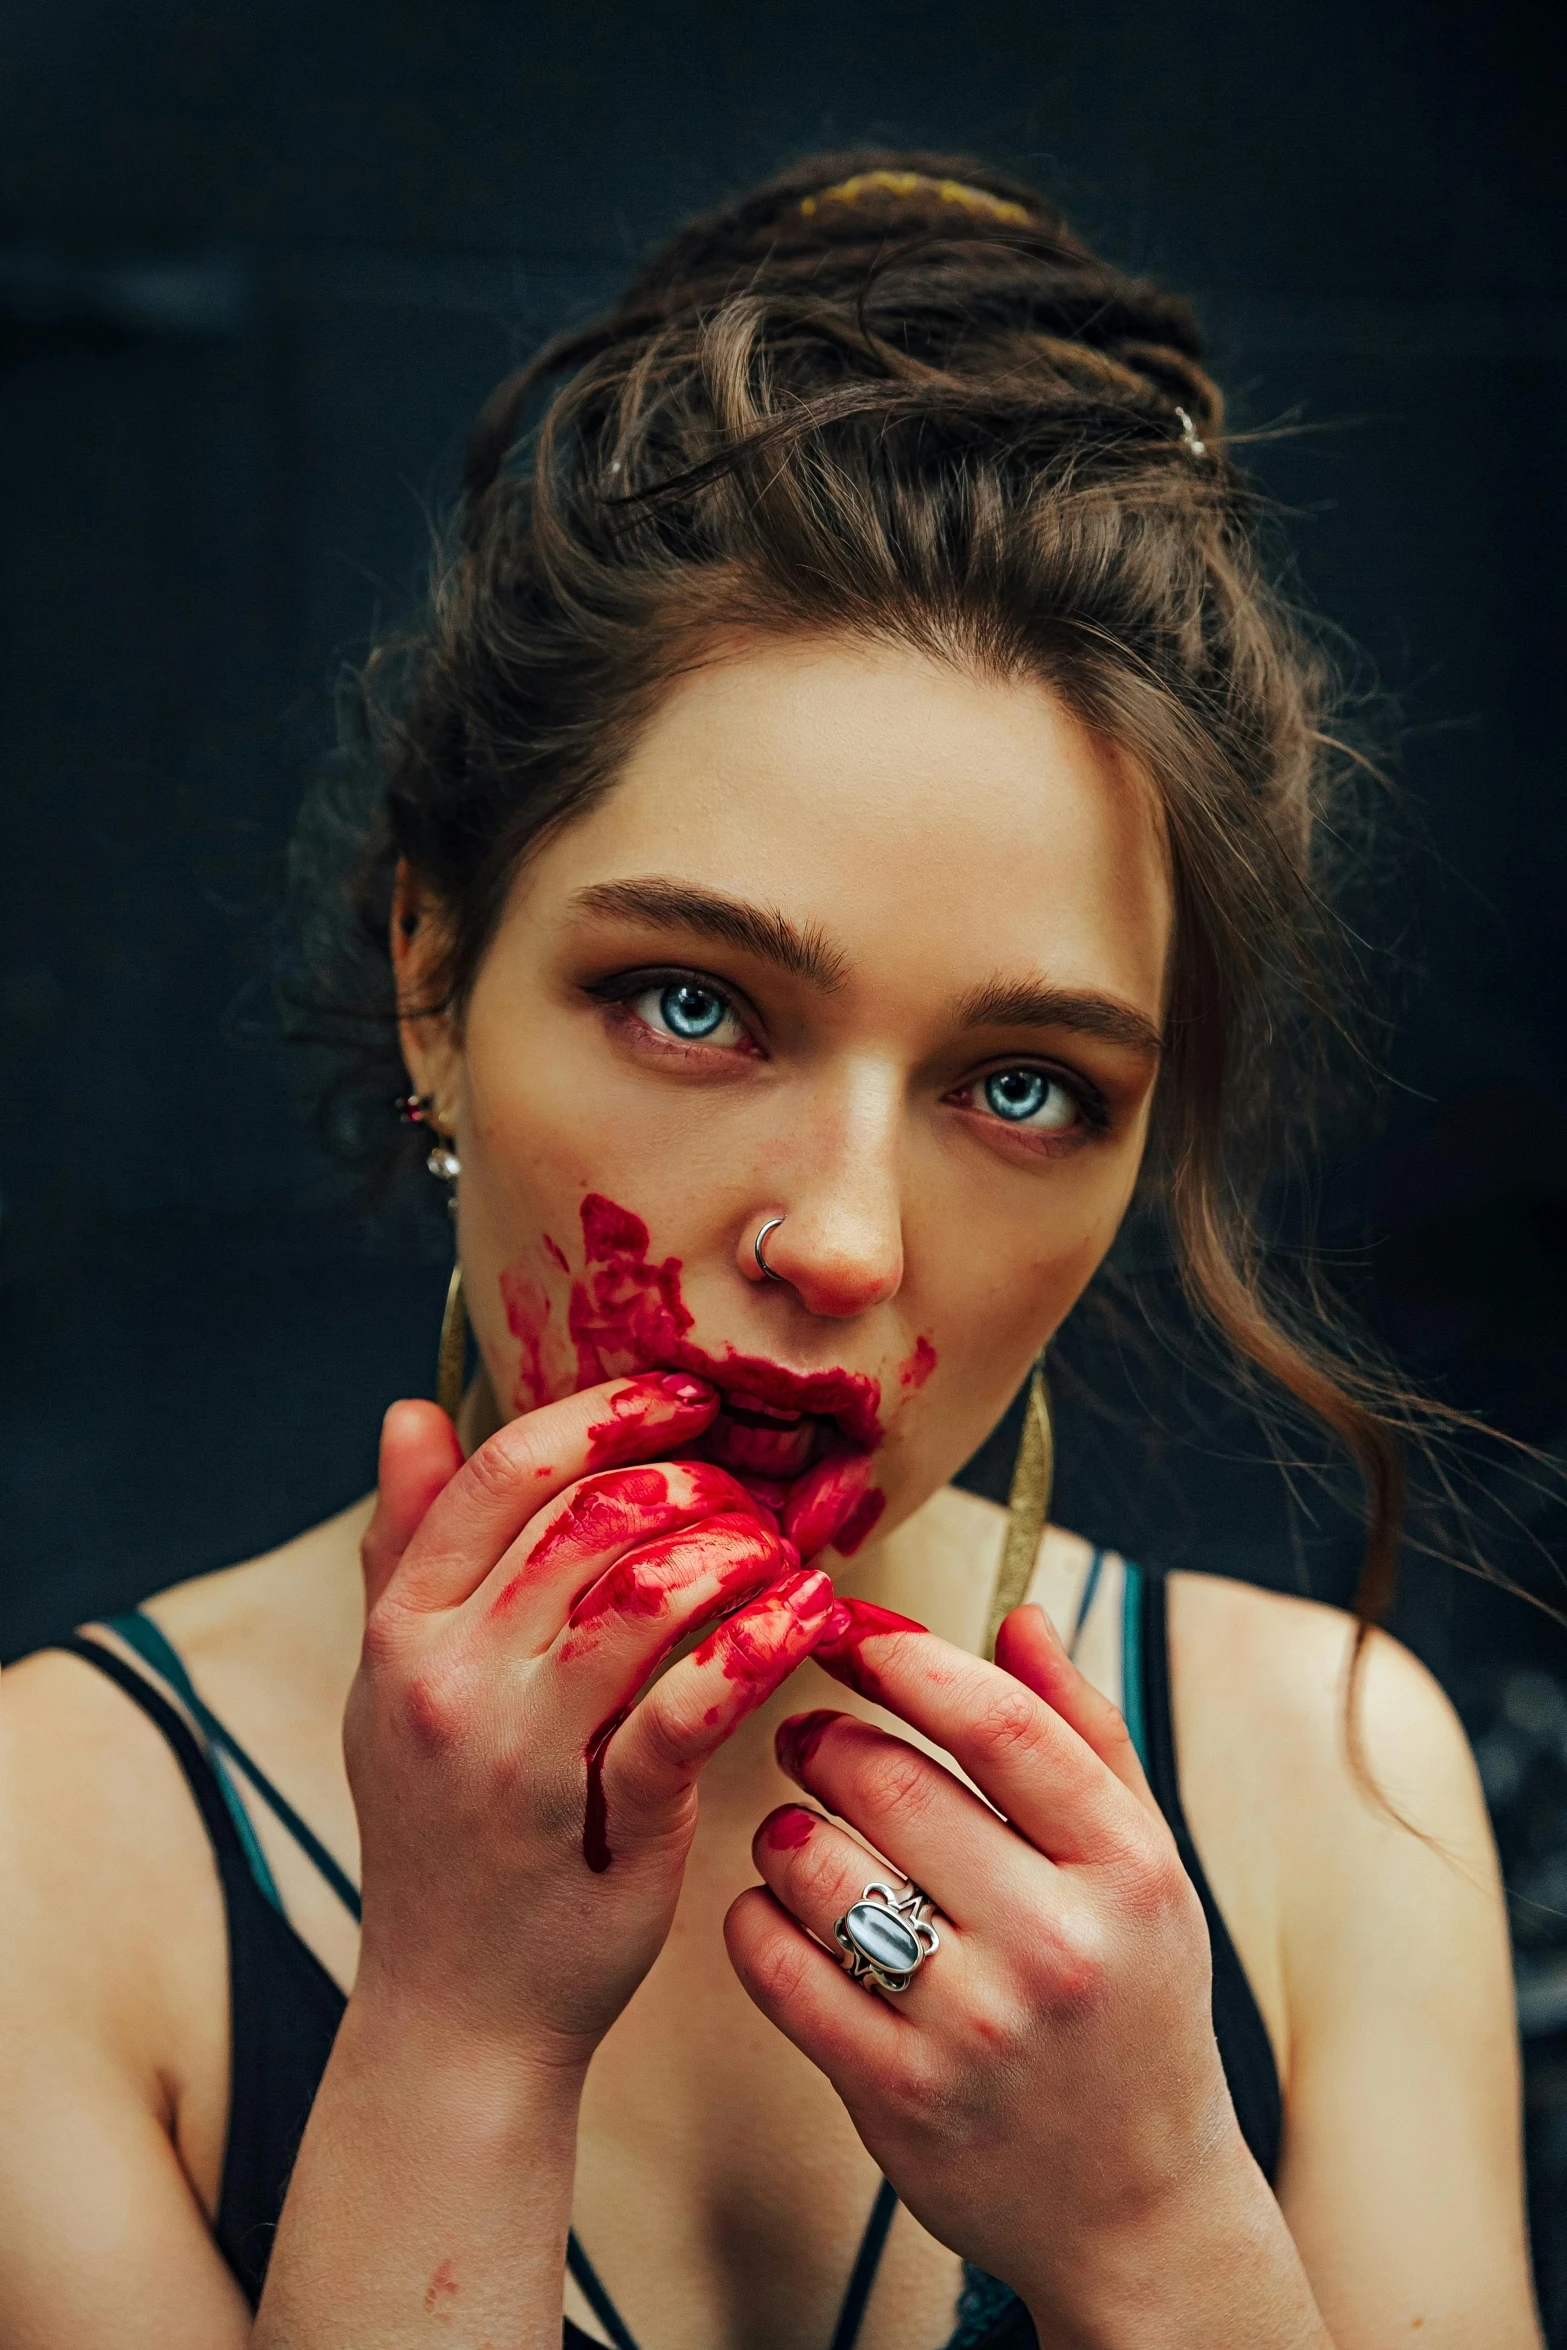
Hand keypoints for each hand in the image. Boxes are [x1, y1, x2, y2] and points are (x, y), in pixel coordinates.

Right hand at [345, 1375, 834, 2078]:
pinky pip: (692, 1702)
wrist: (458, 2013)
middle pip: (592, 1517)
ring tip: (784, 1559)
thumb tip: (411, 1410)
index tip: (686, 1397)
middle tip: (753, 1497)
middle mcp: (448, 1677)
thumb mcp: (395, 1682)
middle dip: (696, 1484)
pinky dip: (759, 1643)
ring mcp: (522, 1753)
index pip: (505, 1471)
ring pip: (647, 1591)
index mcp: (402, 1629)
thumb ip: (406, 1545)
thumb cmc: (442, 1830)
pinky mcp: (607, 1819)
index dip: (607, 1414)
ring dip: (739, 1554)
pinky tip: (805, 1618)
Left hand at [726, 1601, 1321, 2345]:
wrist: (1140, 2212)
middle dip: (827, 1738)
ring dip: (785, 1828)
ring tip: (800, 1832)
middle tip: (810, 1735)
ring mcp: (973, 2028)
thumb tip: (1016, 1614)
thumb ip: (1083, 1733)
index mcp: (1127, 1868)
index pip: (996, 1721)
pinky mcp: (896, 2097)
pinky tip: (783, 1910)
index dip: (905, 1657)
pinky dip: (757, 1918)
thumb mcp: (1145, 1865)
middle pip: (890, 1781)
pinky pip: (777, 1966)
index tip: (852, 1630)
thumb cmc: (1136, 2005)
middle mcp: (1056, 1944)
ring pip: (817, 1864)